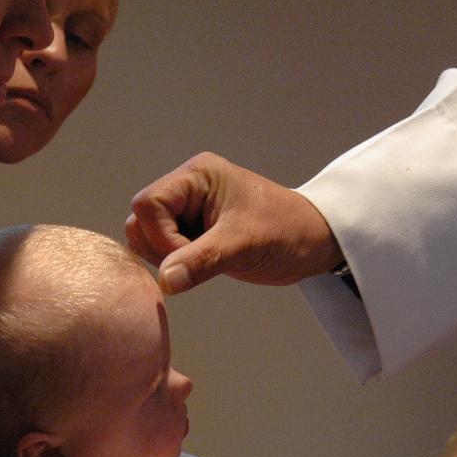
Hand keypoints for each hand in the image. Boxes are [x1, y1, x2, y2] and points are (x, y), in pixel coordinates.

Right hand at [125, 152, 344, 293]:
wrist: (314, 242)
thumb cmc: (287, 232)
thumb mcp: (244, 245)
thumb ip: (201, 261)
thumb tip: (165, 281)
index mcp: (196, 175)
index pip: (148, 204)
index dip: (161, 235)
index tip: (191, 253)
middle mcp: (187, 187)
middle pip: (142, 220)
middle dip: (163, 248)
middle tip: (200, 260)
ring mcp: (189, 210)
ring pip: (149, 237)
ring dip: (170, 258)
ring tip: (208, 261)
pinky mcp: (193, 231)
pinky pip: (165, 249)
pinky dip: (178, 264)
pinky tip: (206, 265)